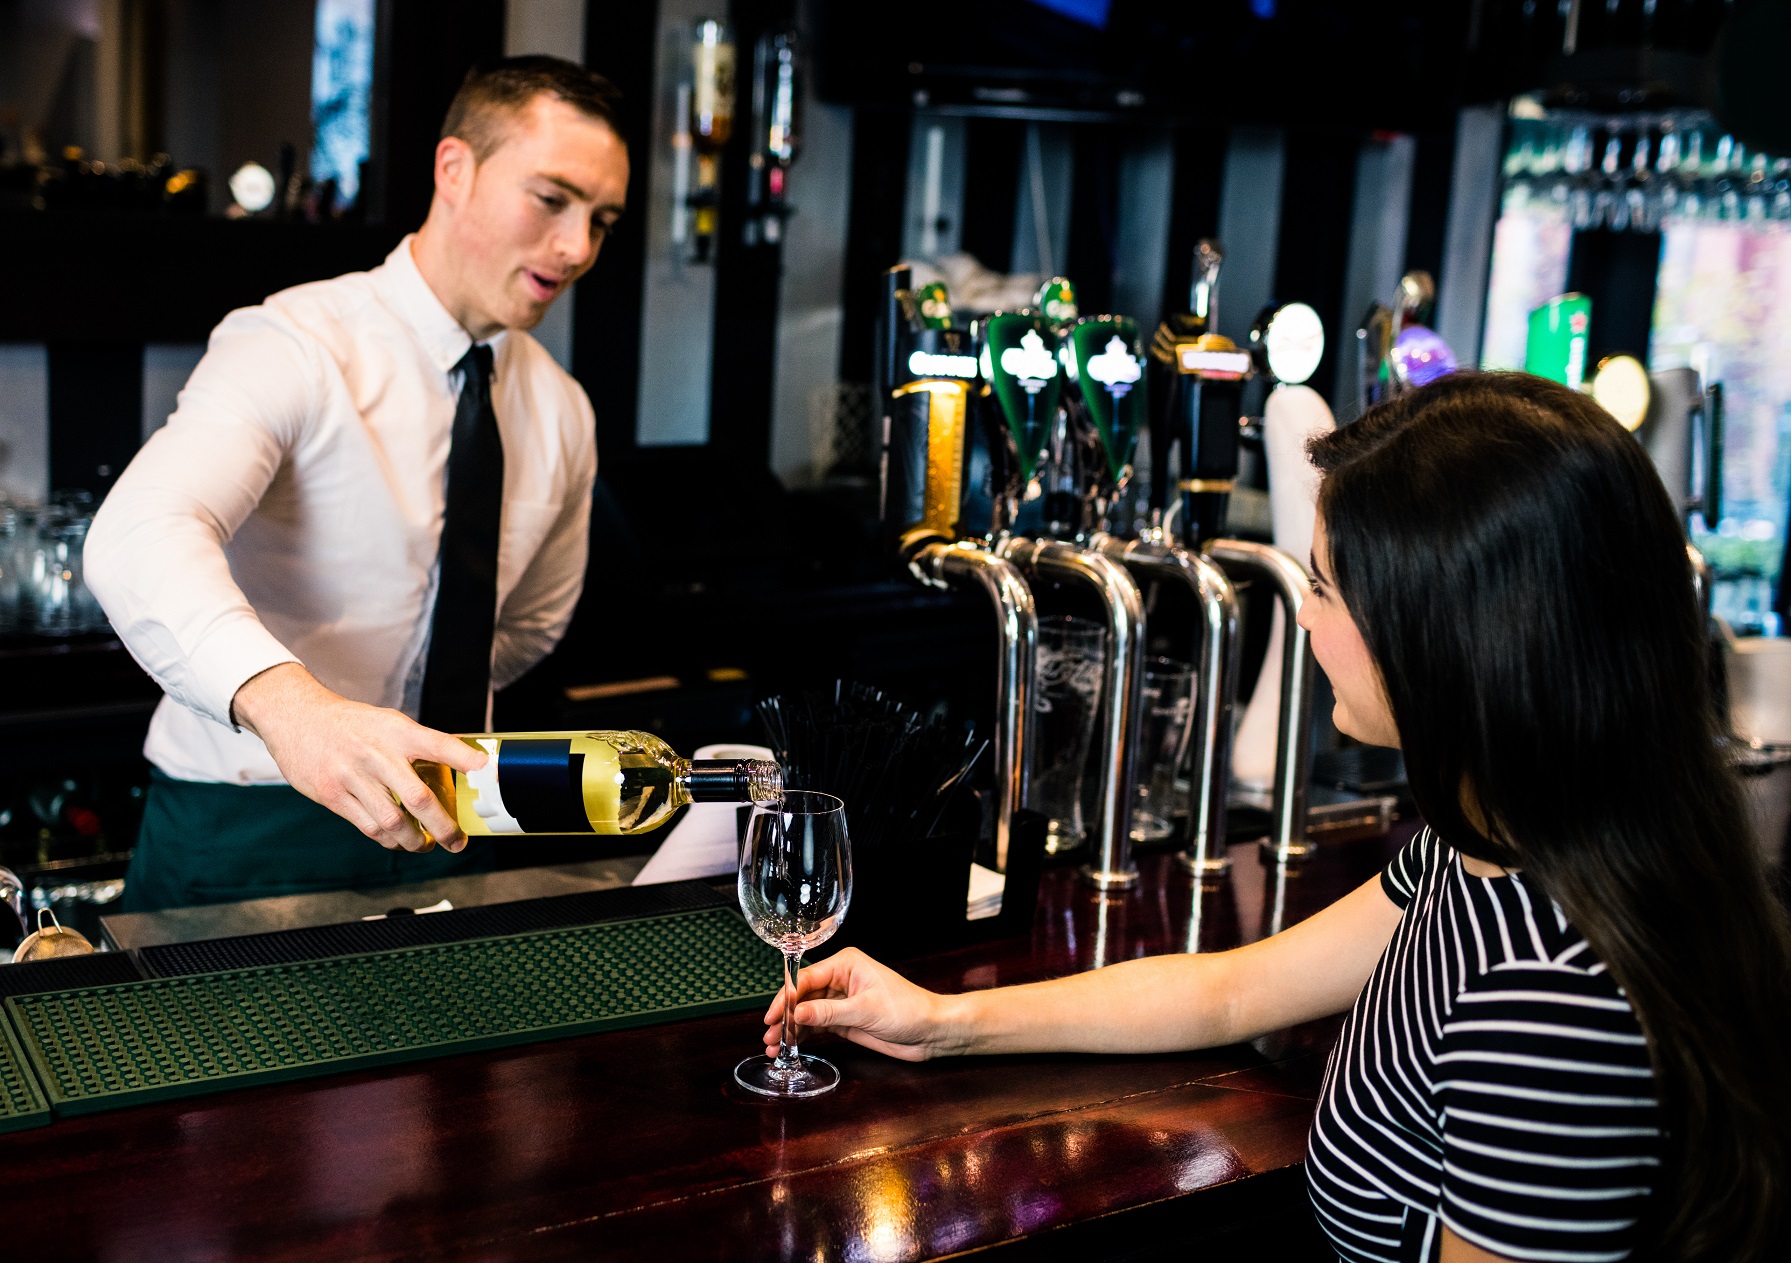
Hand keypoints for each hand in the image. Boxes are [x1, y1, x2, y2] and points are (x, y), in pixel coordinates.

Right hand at [231, 663, 486, 853]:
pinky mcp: (332, 795)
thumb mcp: (387, 722)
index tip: (484, 766)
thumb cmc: (352, 724)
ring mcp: (352, 776)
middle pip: (418, 798)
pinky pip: (368, 826)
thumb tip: (458, 767)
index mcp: (396, 731)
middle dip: (443, 826)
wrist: (297, 718)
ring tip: (425, 845)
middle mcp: (377, 754)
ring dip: (414, 840)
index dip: (461, 755)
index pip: (436, 743)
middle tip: (457, 841)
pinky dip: (387, 839)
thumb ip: (417, 744)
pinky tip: (397, 840)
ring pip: (392, 821)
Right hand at [762, 948, 962, 1062]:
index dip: (787, 998)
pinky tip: (791, 1045)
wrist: (930, 1032)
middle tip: (769, 1035)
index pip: (806, 978)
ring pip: (807, 1012)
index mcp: (846, 964)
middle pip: (803, 996)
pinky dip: (804, 1035)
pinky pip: (818, 1025)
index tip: (772, 1016)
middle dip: (785, 1016)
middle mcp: (840, 979)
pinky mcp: (845, 1020)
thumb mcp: (865, 1010)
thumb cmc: (906, 1010)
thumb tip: (796, 1013)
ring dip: (791, 1028)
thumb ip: (829, 1013)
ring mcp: (842, 1000)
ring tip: (773, 1045)